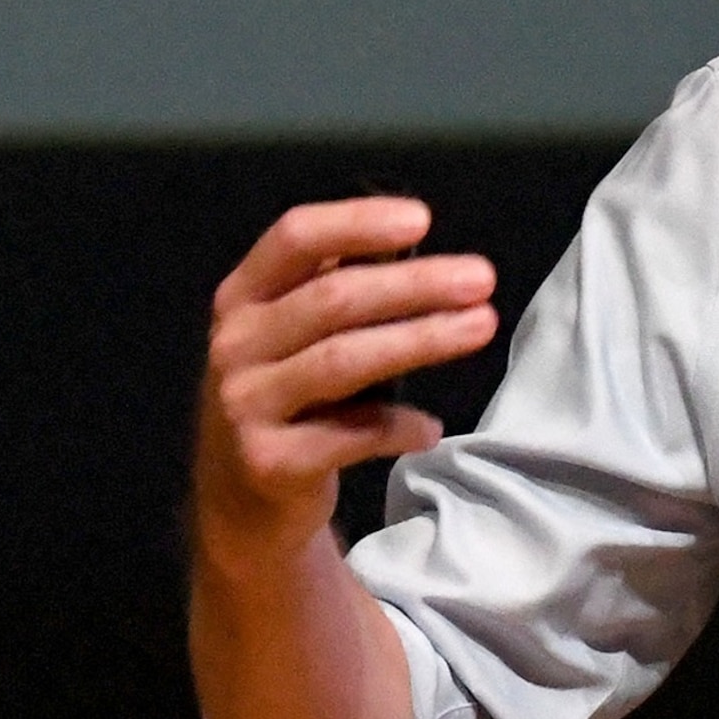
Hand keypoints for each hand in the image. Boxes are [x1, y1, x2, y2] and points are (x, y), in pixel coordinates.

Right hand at [194, 197, 498, 574]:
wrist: (241, 499)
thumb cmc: (286, 397)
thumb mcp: (293, 333)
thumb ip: (338, 285)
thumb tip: (412, 236)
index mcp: (243, 296)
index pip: (294, 238)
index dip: (356, 223)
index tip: (422, 219)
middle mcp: (236, 343)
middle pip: (333, 299)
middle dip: (414, 284)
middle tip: (481, 280)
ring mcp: (246, 404)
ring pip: (342, 361)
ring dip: (420, 340)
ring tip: (480, 327)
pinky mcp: (269, 462)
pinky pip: (349, 436)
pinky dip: (397, 427)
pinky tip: (431, 428)